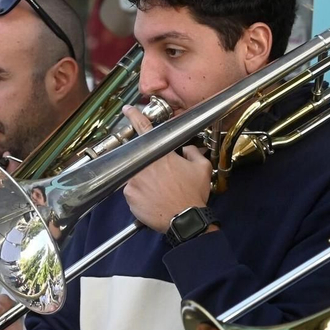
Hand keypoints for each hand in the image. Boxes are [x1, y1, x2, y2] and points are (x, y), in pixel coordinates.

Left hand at [120, 106, 212, 233]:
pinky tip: (153, 201)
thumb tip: (187, 147)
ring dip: (144, 180)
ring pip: (134, 175)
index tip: (127, 110)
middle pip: (138, 156)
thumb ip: (193, 152)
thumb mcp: (202, 168)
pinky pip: (131, 191)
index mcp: (160, 154)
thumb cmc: (193, 194)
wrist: (184, 220)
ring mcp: (133, 180)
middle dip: (146, 163)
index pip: (144, 128)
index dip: (134, 116)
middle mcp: (143, 164)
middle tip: (158, 177)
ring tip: (159, 193)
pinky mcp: (128, 196)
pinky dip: (140, 194)